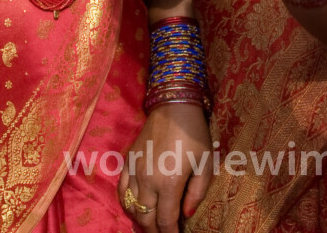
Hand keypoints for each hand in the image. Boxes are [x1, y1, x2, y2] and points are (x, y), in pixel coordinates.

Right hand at [118, 103, 211, 232]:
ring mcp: (134, 172)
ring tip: (150, 225)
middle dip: (154, 231)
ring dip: (140, 220)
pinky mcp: (127, 162)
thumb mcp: (206, 164)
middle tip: (163, 232)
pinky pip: (121, 190)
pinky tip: (134, 207)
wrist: (174, 107)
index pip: (165, 221)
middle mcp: (147, 181)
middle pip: (146, 218)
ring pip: (131, 207)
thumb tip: (186, 215)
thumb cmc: (195, 135)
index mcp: (169, 183)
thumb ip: (197, 193)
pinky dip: (126, 203)